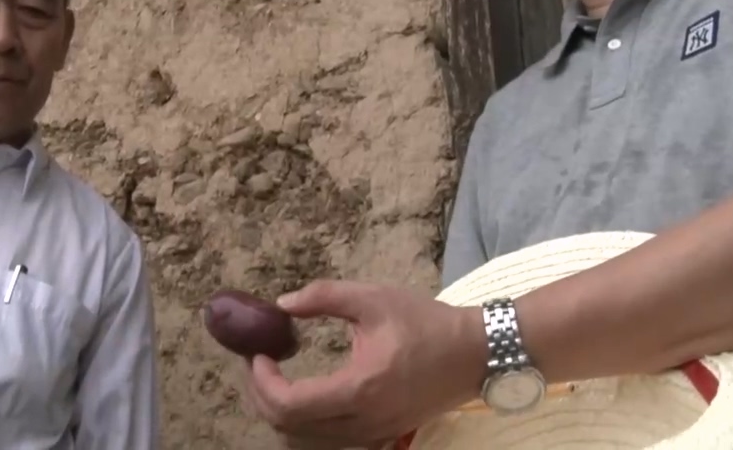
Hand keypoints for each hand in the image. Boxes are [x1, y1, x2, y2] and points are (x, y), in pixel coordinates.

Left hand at [241, 280, 487, 447]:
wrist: (475, 354)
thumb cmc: (425, 322)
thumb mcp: (373, 299)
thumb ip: (324, 297)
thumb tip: (282, 303)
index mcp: (359, 388)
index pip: (290, 404)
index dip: (262, 382)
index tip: (258, 354)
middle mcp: (363, 421)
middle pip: (291, 428)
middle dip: (264, 397)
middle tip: (260, 365)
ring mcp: (373, 434)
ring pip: (308, 438)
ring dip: (284, 412)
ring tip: (277, 377)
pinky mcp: (382, 435)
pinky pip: (330, 438)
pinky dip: (308, 421)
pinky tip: (308, 392)